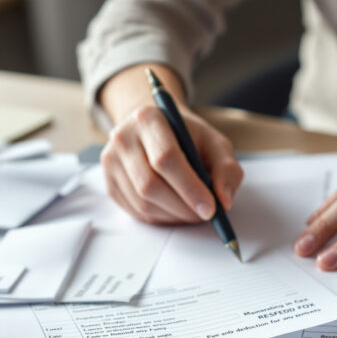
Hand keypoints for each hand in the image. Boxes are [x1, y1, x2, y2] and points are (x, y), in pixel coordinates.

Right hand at [98, 65, 242, 224]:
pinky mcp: (109, 183)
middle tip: (205, 215)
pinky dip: (161, 218)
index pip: (165, 158)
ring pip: (142, 202)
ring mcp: (111, 161)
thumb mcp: (215, 143)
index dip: (189, 188)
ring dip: (173, 216)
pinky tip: (175, 210)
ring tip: (192, 211)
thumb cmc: (189, 137)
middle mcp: (123, 137)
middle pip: (150, 184)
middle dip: (182, 207)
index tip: (210, 208)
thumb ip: (226, 169)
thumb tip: (223, 200)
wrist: (158, 130)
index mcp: (148, 119)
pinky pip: (136, 211)